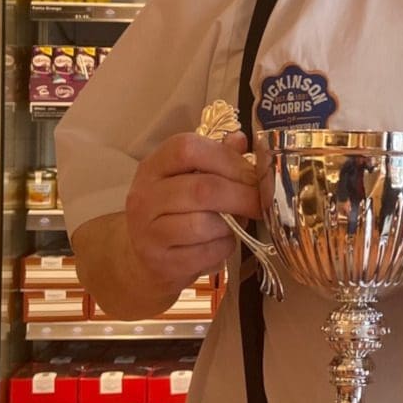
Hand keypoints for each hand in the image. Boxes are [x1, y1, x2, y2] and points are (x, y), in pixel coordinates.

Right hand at [124, 130, 260, 294]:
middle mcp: (145, 196)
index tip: (251, 174)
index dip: (227, 159)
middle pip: (201, 189)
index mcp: (153, 167)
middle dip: (241, 195)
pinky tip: (222, 243)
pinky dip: (224, 248)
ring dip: (231, 225)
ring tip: (236, 224)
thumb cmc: (174, 212)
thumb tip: (240, 140)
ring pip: (202, 224)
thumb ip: (215, 158)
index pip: (187, 149)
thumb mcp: (188, 179)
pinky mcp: (161, 263)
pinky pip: (206, 253)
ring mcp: (148, 232)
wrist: (143, 258)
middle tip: (260, 203)